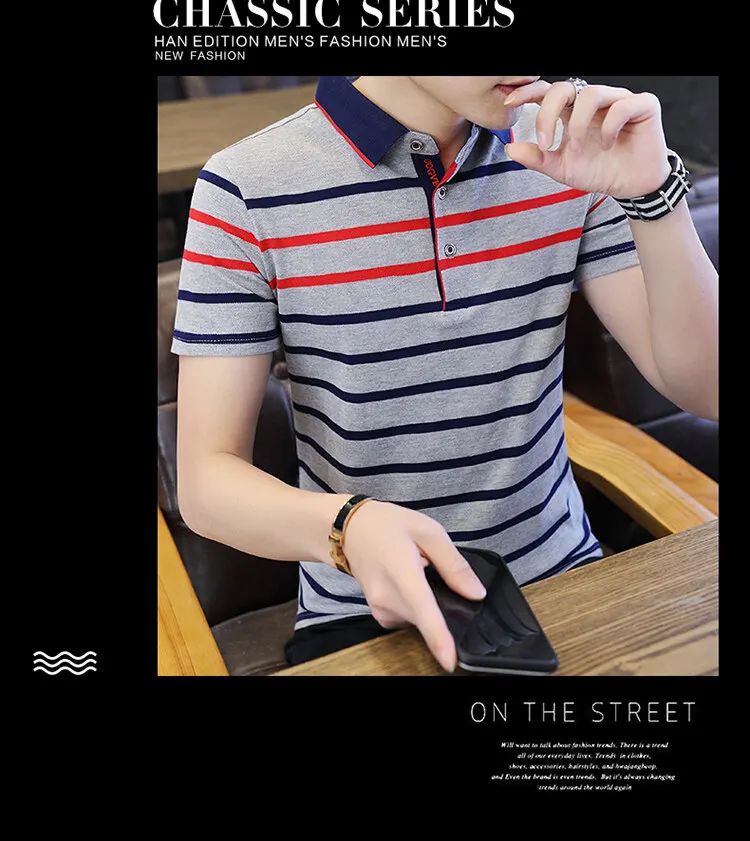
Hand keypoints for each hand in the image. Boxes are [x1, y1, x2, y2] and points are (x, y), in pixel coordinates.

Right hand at [340, 500, 486, 671]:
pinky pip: (408, 617)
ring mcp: (381, 609)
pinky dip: (415, 604)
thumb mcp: (429, 532)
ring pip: (420, 619)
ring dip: (427, 601)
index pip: (424, 614)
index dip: (439, 641)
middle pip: (428, 618)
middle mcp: (388, 598)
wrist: (349, 528)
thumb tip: (476, 593)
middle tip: (428, 565)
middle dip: (441, 601)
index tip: (450, 661)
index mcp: (403, 574)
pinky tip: (407, 581)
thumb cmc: (385, 525)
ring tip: (415, 569)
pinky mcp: (380, 614)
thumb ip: (454, 565)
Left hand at [502, 79, 670, 198]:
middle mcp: (594, 102)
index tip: (510, 103)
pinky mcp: (642, 106)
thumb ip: (537, 159)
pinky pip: (621, 105)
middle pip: (565, 87)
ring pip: (591, 94)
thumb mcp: (562, 168)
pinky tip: (607, 144)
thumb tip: (511, 148)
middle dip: (549, 113)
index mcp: (573, 112)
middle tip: (546, 142)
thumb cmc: (600, 171)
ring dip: (578, 125)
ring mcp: (618, 100)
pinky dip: (609, 127)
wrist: (630, 186)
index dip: (529, 93)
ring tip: (579, 149)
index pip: (549, 92)